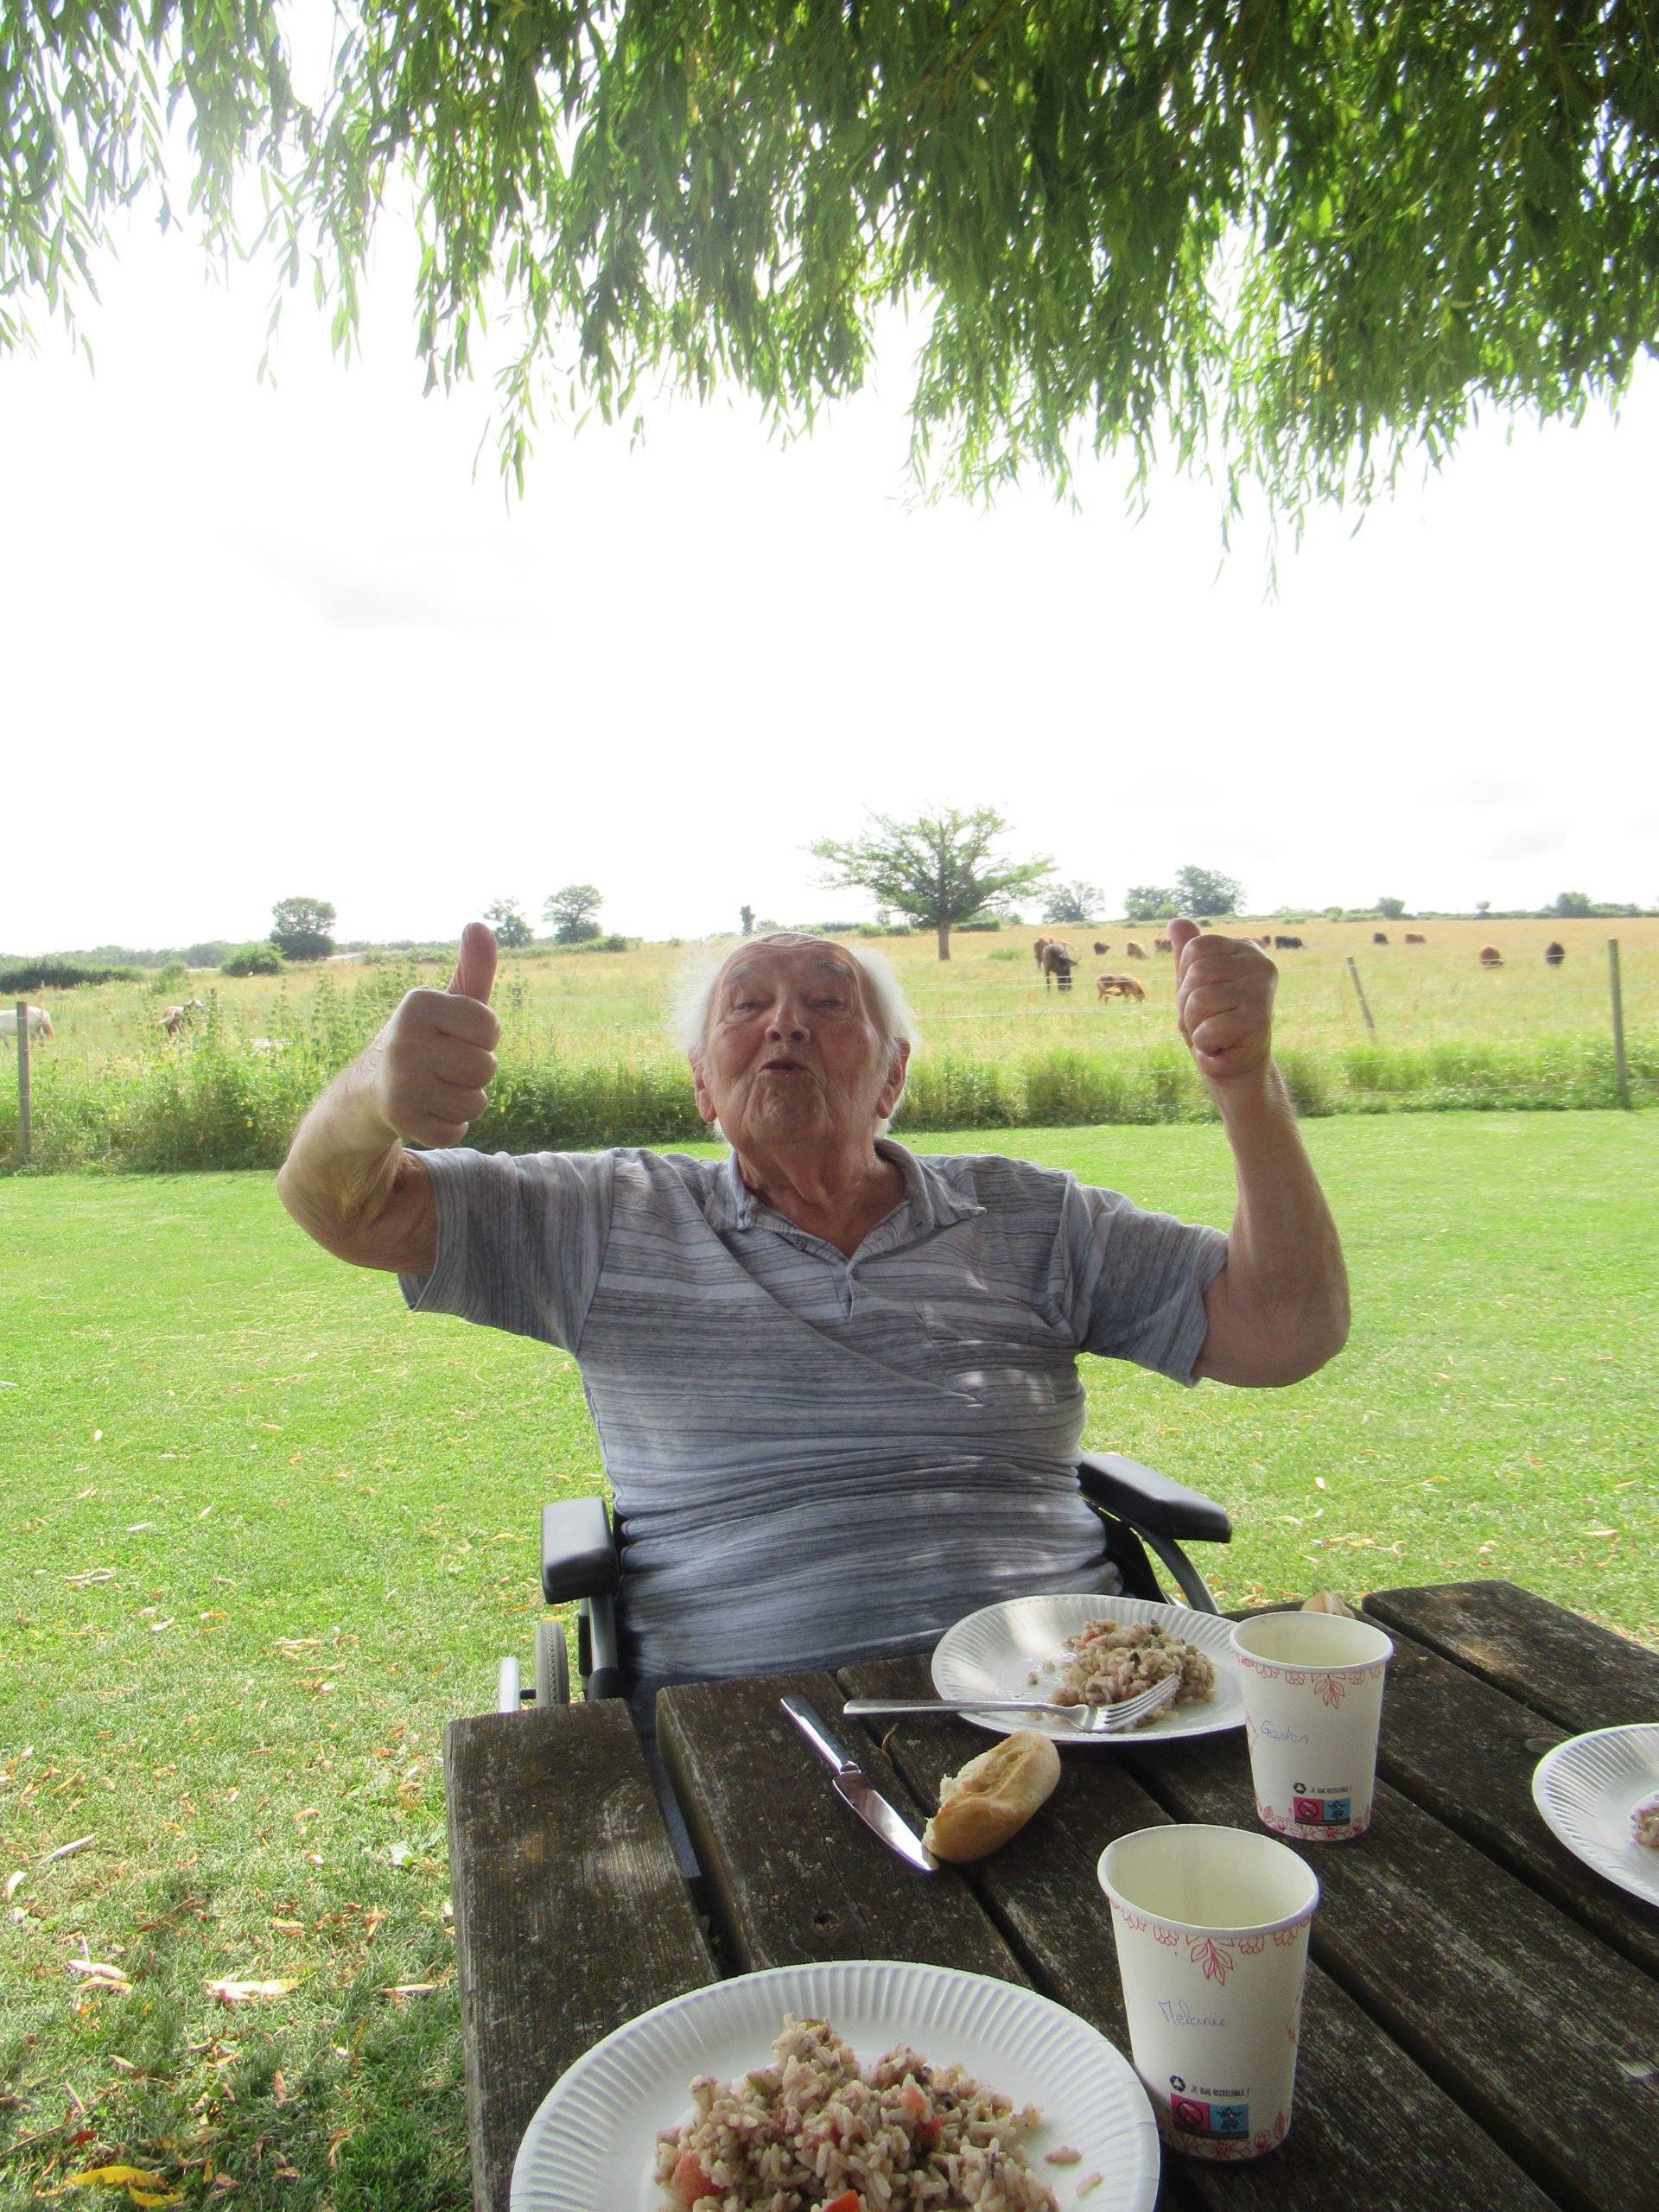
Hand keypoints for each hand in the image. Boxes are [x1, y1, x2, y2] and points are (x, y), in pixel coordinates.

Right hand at [372, 922, 499, 1146]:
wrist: (367, 1091)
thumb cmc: (424, 1042)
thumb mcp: (447, 1004)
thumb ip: (472, 970)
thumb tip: (479, 924)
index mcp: (418, 1003)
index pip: (490, 1027)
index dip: (482, 1038)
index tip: (456, 1037)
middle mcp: (405, 1038)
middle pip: (486, 1068)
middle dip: (475, 1074)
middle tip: (444, 1068)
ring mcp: (401, 1080)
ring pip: (474, 1103)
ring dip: (463, 1102)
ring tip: (436, 1089)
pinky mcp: (399, 1118)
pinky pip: (455, 1130)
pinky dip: (449, 1126)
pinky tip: (427, 1112)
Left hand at [1168, 917, 1275, 1084]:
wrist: (1237, 1068)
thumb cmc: (1215, 1023)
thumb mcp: (1195, 986)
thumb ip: (1187, 954)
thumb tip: (1176, 920)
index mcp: (1246, 949)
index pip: (1194, 949)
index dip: (1186, 978)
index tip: (1203, 997)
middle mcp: (1261, 965)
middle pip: (1195, 974)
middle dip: (1188, 1006)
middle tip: (1209, 1021)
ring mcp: (1262, 991)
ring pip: (1198, 1001)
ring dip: (1195, 1026)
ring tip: (1215, 1034)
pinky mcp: (1259, 1021)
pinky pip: (1207, 1029)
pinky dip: (1205, 1045)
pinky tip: (1223, 1047)